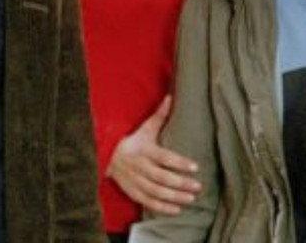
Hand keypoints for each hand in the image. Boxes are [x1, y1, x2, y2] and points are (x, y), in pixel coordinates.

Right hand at [107, 96, 201, 214]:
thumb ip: (160, 116)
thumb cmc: (133, 141)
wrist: (108, 157)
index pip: (164, 158)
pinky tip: (177, 209)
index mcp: (144, 150)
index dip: (179, 163)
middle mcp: (139, 167)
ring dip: (174, 197)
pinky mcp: (133, 192)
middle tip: (197, 186)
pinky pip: (148, 202)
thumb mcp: (145, 128)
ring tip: (191, 198)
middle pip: (161, 177)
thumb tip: (171, 97)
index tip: (195, 167)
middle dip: (180, 183)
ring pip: (156, 192)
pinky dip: (162, 207)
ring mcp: (135, 181)